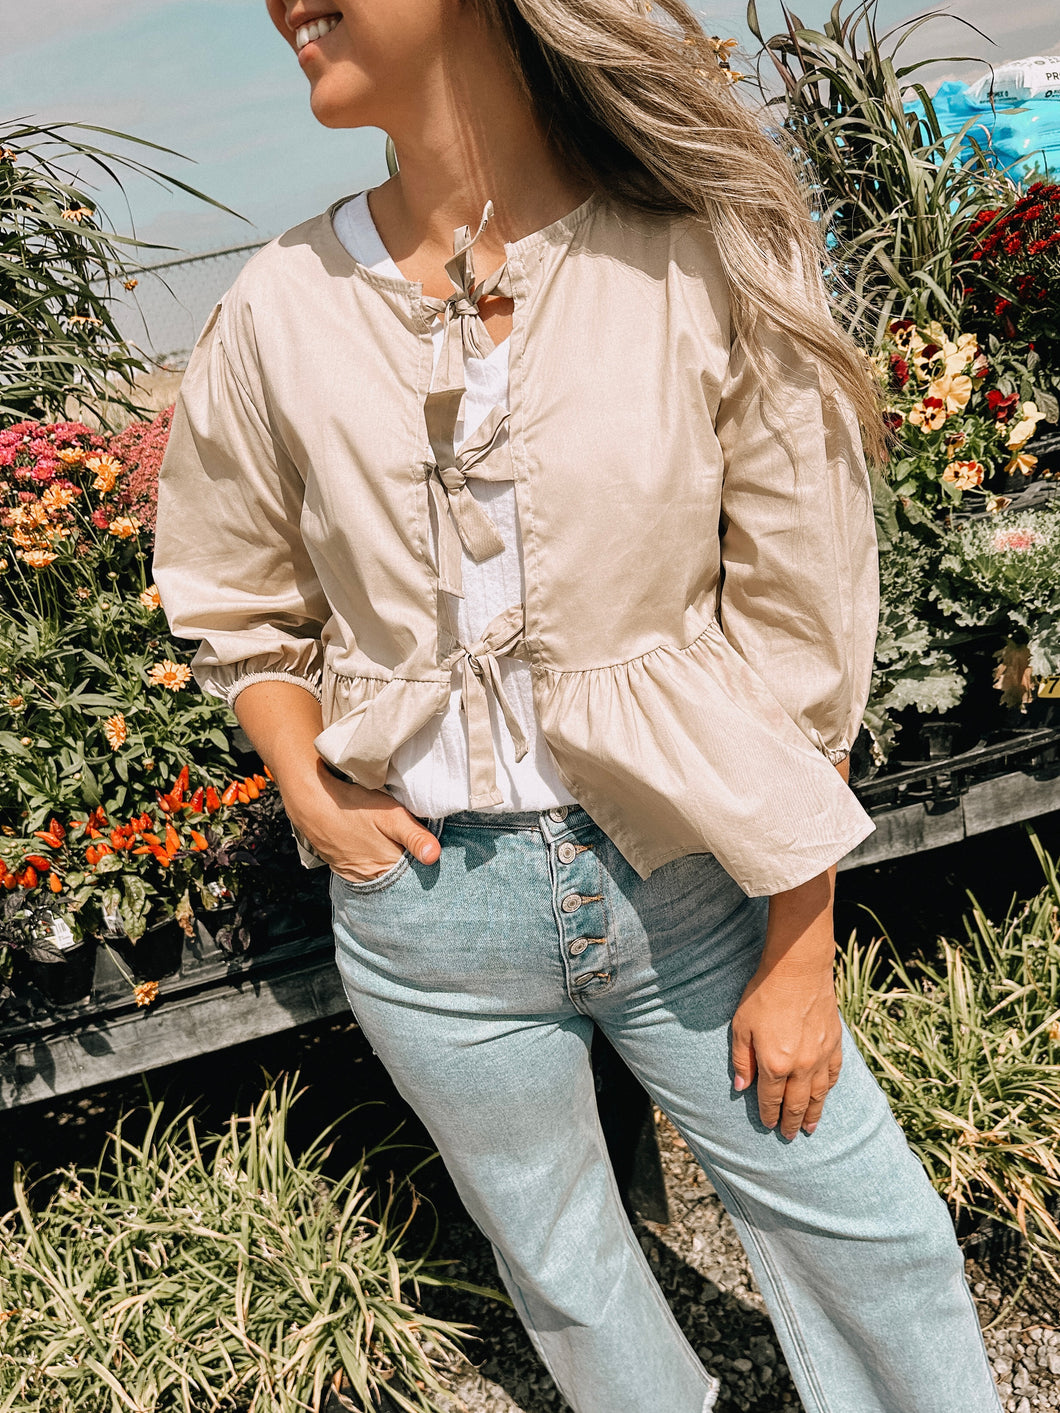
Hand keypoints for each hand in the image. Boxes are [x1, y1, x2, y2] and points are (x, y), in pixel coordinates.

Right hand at [282, 756, 441, 882]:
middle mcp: (370, 880)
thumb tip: (434, 857)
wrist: (313, 803)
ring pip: (383, 875)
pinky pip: (367, 872)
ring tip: (395, 845)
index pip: (416, 878)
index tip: (433, 854)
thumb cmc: (354, 807)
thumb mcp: (391, 815)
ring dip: (392, 865)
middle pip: (399, 878)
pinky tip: (377, 848)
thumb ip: (414, 836)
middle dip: (410, 866)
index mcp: (386, 871)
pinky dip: (375, 863)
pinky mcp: (344, 869)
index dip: (425, 866)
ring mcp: (355, 876)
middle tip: (414, 846)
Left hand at [730, 961, 842, 1139]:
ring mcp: (821, 1057)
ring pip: (818, 1095)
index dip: (768, 1114)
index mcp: (774, 1064)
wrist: (798, 970)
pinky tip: (826, 1095)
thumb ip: (741, 1059)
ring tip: (810, 1128)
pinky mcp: (835, 1044)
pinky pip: (834, 1075)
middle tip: (790, 1136)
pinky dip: (829, 1089)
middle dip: (791, 1122)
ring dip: (813, 1113)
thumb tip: (741, 1087)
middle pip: (796, 1103)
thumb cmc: (764, 995)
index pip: (770, 1099)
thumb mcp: (741, 1026)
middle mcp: (801, 1067)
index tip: (768, 1125)